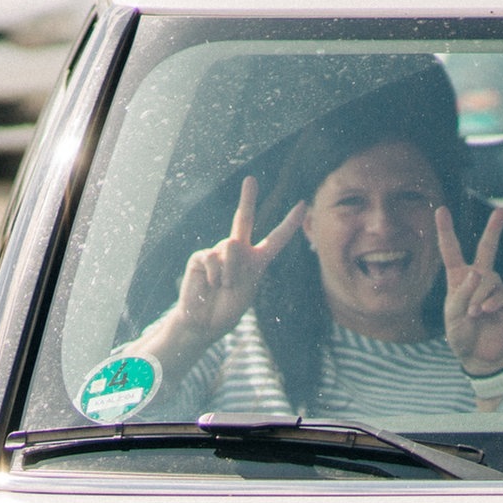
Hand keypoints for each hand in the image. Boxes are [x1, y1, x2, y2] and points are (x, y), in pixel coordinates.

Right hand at [172, 175, 305, 344]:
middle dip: (246, 198)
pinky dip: (215, 275)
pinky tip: (210, 285)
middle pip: (243, 220)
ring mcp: (218, 252)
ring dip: (231, 272)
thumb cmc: (227, 310)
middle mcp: (238, 251)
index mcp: (256, 261)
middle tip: (250, 179)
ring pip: (231, 247)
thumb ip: (243, 265)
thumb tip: (230, 242)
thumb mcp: (246, 290)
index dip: (289, 223)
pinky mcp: (200, 257)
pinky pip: (213, 258)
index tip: (302, 204)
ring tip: (224, 287)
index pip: (276, 239)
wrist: (203, 323)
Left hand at [438, 205, 502, 374]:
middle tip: (502, 210)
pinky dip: (492, 302)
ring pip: (490, 278)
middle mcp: (478, 279)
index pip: (451, 251)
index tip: (441, 210)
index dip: (446, 231)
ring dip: (479, 295)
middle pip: (487, 249)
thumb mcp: (452, 315)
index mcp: (458, 279)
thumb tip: (477, 272)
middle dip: (494, 229)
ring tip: (473, 313)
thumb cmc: (461, 335)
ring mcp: (495, 289)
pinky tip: (486, 312)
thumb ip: (461, 293)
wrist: (479, 356)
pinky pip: (502, 293)